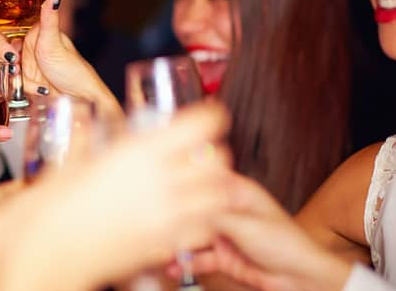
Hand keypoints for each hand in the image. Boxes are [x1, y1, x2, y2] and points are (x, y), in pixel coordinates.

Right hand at [0, 0, 121, 117]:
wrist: (78, 98)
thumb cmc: (72, 68)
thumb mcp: (55, 43)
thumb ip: (50, 19)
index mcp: (33, 30)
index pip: (6, 21)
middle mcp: (26, 44)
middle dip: (1, 51)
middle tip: (13, 59)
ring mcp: (23, 62)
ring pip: (0, 62)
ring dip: (9, 69)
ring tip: (21, 74)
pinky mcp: (23, 79)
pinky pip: (10, 79)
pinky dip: (21, 85)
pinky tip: (38, 88)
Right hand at [0, 102, 233, 289]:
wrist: (38, 258)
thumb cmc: (44, 212)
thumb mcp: (65, 166)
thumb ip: (83, 144)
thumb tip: (84, 125)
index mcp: (136, 155)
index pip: (199, 125)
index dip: (206, 117)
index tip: (202, 118)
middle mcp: (158, 185)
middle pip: (218, 162)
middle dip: (214, 154)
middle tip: (199, 152)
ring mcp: (164, 220)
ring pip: (218, 199)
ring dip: (214, 188)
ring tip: (197, 184)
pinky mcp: (161, 248)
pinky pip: (199, 231)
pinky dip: (200, 222)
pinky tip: (181, 216)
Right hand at [169, 175, 351, 290]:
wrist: (302, 278)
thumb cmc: (286, 244)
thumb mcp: (243, 223)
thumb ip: (210, 214)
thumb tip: (184, 203)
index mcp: (236, 192)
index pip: (203, 180)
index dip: (183, 182)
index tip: (160, 183)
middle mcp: (227, 211)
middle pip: (193, 210)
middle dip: (175, 218)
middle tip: (156, 223)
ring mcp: (224, 235)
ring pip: (191, 235)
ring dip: (176, 243)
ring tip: (160, 248)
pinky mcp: (222, 257)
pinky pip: (197, 258)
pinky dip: (184, 263)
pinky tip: (173, 266)